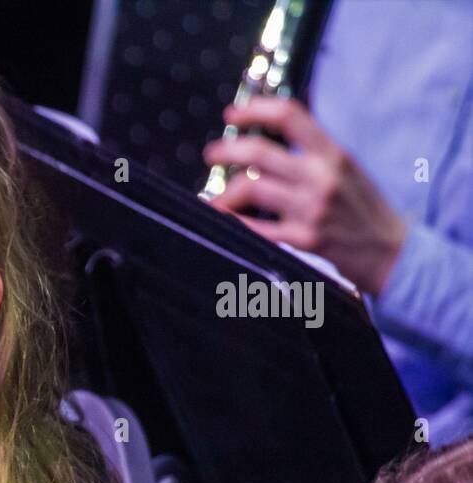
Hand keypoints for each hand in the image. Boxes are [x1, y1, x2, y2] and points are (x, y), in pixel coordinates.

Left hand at [203, 96, 406, 295]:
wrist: (392, 252)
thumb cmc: (364, 209)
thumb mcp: (347, 169)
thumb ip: (314, 151)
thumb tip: (274, 132)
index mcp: (333, 154)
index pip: (290, 115)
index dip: (255, 109)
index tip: (232, 114)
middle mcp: (322, 176)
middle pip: (259, 152)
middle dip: (226, 150)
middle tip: (211, 154)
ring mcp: (312, 208)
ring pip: (251, 189)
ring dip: (224, 193)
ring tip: (215, 198)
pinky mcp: (304, 239)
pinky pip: (256, 228)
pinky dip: (232, 222)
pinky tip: (221, 218)